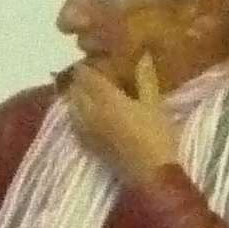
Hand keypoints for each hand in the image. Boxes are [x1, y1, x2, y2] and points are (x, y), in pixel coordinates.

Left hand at [64, 51, 181, 184]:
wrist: (149, 172)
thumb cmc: (157, 135)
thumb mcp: (155, 104)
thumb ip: (145, 79)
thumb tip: (142, 56)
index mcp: (106, 99)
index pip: (87, 77)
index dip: (86, 67)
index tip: (90, 60)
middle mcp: (89, 112)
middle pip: (76, 90)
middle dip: (80, 80)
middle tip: (89, 73)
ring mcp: (84, 129)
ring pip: (71, 105)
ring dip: (76, 95)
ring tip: (86, 90)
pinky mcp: (85, 143)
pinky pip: (73, 121)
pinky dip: (75, 111)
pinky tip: (84, 110)